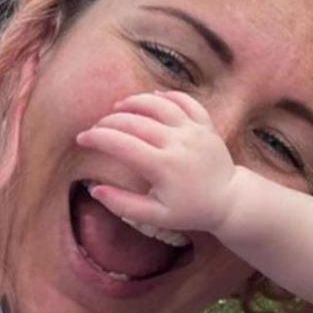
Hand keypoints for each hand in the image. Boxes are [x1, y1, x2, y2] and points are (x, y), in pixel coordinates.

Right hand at [75, 91, 239, 233]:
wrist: (230, 201)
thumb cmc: (191, 210)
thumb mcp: (156, 217)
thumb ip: (123, 204)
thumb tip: (95, 189)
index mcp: (164, 166)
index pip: (122, 144)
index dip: (97, 138)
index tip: (82, 139)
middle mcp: (179, 143)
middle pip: (136, 121)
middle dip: (110, 121)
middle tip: (96, 128)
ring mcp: (195, 131)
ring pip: (161, 105)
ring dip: (136, 101)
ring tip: (118, 107)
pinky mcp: (206, 126)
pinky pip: (187, 102)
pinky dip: (168, 96)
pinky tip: (152, 98)